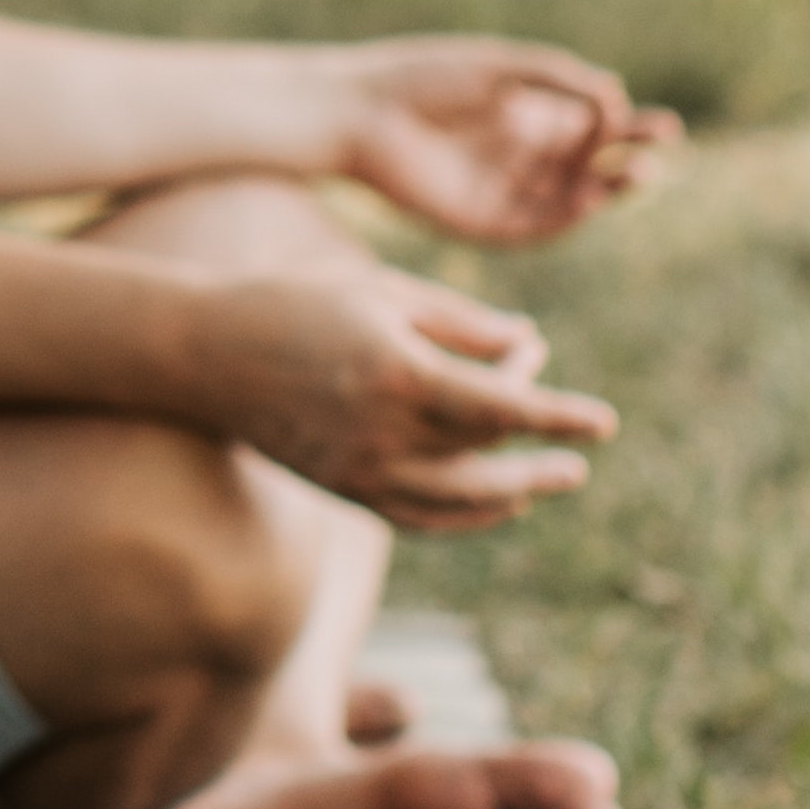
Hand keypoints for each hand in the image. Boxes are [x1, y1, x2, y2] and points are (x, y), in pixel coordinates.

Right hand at [200, 260, 614, 529]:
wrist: (203, 353)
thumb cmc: (296, 302)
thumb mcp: (384, 292)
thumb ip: (460, 321)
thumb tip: (525, 344)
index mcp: (398, 371)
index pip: (503, 406)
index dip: (560, 414)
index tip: (606, 422)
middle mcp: (382, 430)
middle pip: (487, 451)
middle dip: (537, 444)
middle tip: (580, 452)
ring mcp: (359, 468)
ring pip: (459, 496)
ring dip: (512, 490)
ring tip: (550, 481)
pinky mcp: (342, 487)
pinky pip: (418, 516)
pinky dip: (465, 514)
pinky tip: (498, 503)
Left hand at [332, 40, 678, 247]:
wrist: (359, 114)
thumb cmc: (422, 78)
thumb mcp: (500, 69)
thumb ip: (557, 78)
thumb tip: (613, 96)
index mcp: (525, 115)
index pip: (592, 127)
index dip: (630, 128)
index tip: (663, 125)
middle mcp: (517, 156)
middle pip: (588, 164)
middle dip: (628, 157)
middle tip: (662, 146)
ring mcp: (499, 190)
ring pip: (567, 199)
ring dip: (606, 189)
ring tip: (639, 173)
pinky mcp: (476, 222)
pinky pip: (531, 228)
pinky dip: (564, 217)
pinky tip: (590, 199)